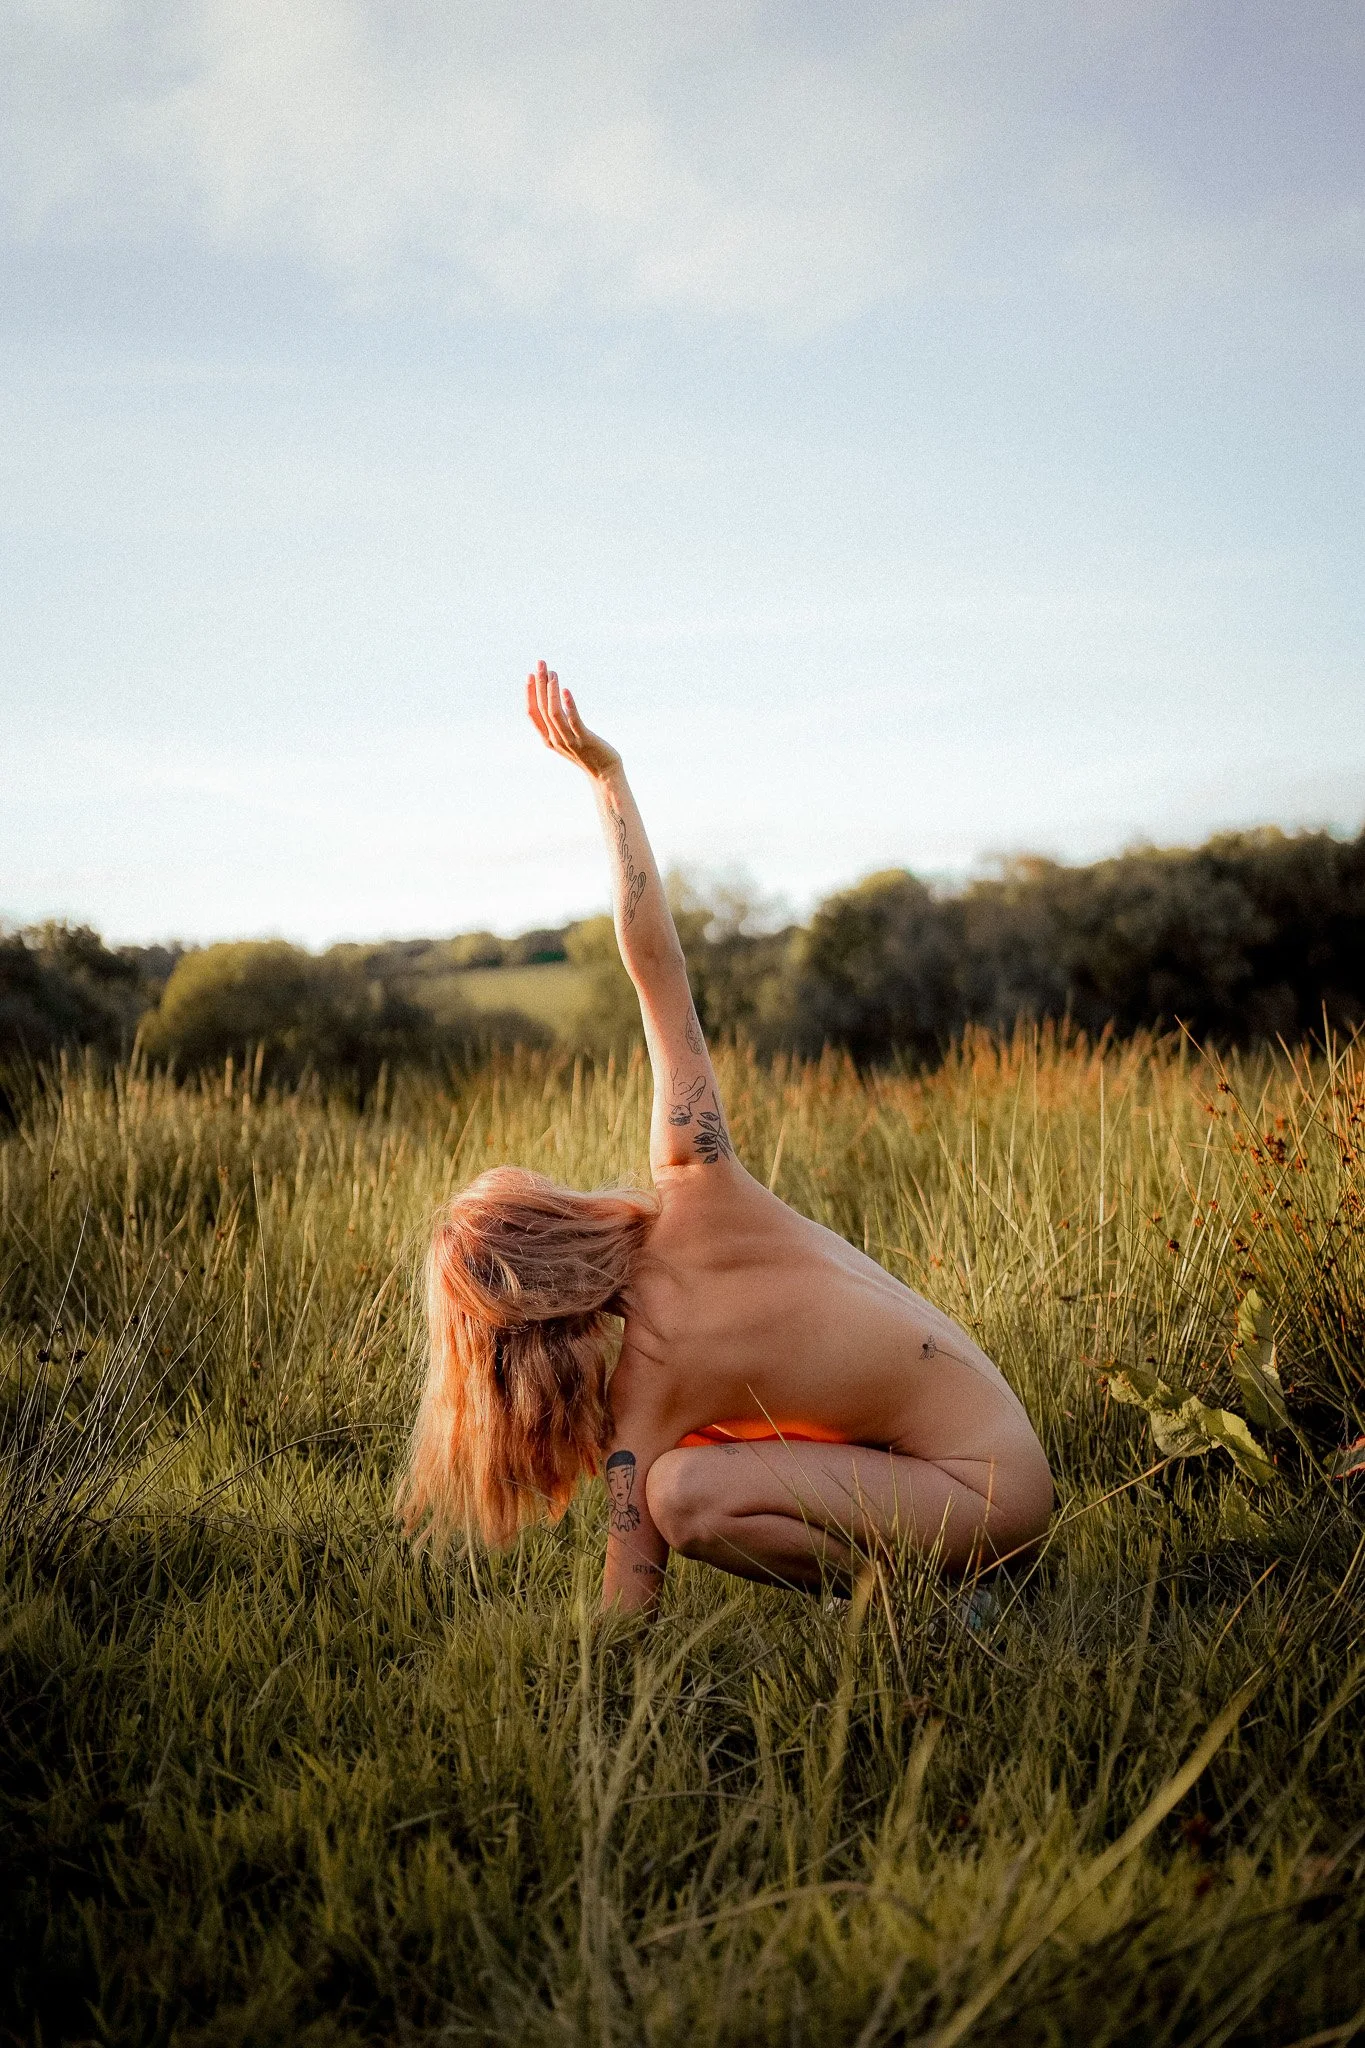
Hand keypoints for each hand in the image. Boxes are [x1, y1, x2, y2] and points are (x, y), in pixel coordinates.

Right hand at [526, 662, 620, 778]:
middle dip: (539, 684)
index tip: (530, 675)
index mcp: (548, 739)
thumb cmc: (588, 752)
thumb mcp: (567, 738)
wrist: (605, 773)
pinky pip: (573, 720)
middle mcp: (555, 740)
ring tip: (554, 673)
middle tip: (541, 664)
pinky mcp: (584, 740)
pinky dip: (568, 705)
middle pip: (542, 708)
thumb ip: (559, 723)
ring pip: (554, 713)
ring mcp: (569, 741)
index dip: (530, 693)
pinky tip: (566, 690)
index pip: (532, 713)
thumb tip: (555, 699)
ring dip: (551, 691)